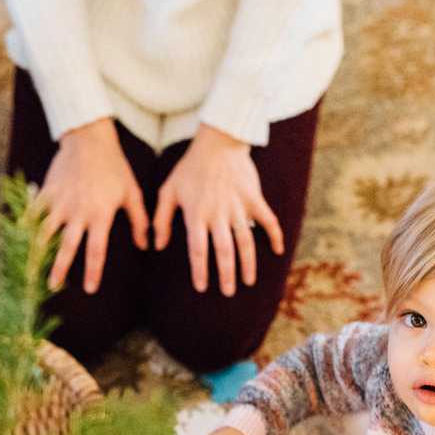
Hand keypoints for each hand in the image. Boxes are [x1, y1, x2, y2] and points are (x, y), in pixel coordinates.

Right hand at [37, 118, 149, 294]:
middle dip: (59, 269)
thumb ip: (139, 220)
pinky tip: (19, 239)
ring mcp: (60, 202)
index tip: (89, 289)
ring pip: (46, 233)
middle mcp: (78, 212)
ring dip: (38, 252)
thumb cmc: (115, 167)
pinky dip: (26, 225)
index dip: (93, 272)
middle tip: (52, 287)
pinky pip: (34, 212)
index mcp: (100, 215)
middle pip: (66, 247)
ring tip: (31, 269)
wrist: (90, 139)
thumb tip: (146, 245)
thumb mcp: (131, 192)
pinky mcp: (48, 192)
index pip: (96, 250)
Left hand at [153, 123, 283, 296]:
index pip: (198, 250)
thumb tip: (157, 246)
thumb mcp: (168, 191)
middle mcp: (219, 214)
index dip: (200, 271)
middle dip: (227, 274)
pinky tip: (278, 251)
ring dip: (248, 263)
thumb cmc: (189, 168)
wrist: (218, 142)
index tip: (202, 288)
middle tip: (229, 292)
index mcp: (197, 214)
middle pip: (224, 251)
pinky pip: (268, 220)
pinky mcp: (254, 198)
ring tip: (248, 281)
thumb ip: (161, 219)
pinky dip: (275, 235)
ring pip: (246, 241)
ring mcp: (239, 207)